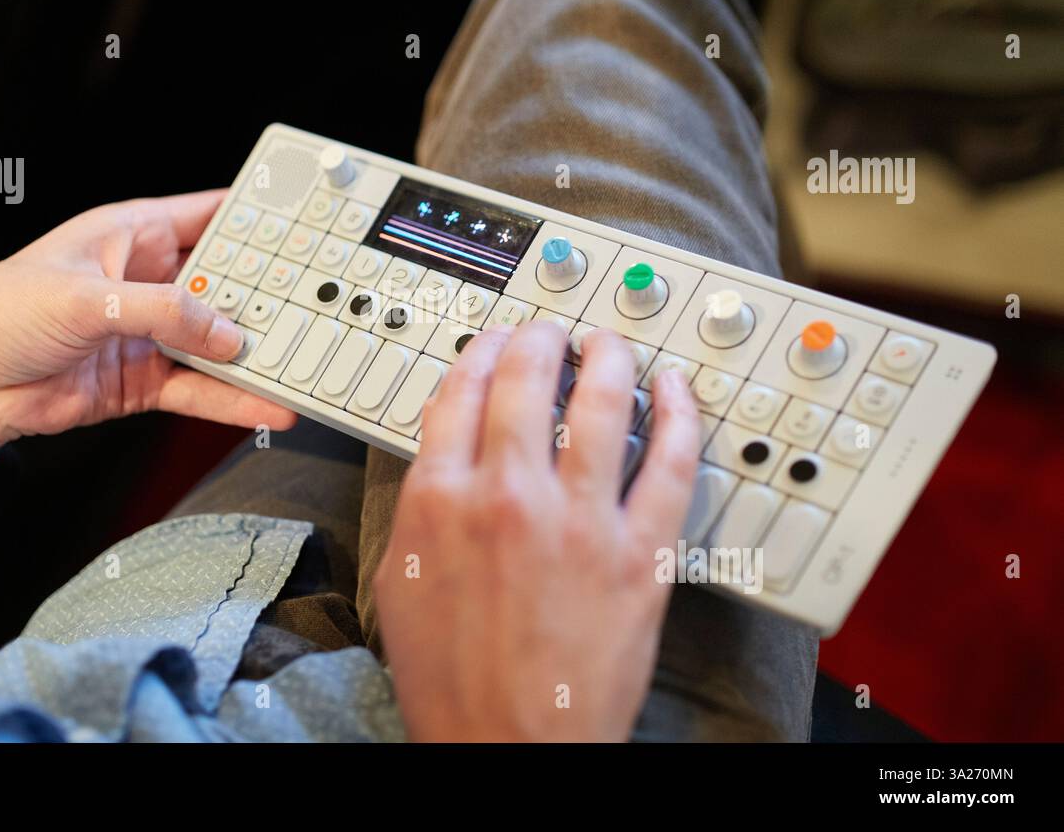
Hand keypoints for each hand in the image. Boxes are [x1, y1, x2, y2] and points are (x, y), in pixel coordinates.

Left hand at [0, 189, 295, 444]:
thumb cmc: (0, 310)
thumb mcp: (88, 297)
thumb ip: (163, 313)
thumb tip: (225, 331)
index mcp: (132, 235)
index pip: (210, 218)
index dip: (257, 222)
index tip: (303, 232)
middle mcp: (147, 282)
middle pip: (225, 286)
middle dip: (266, 298)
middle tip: (313, 309)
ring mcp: (147, 333)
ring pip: (218, 342)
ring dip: (255, 356)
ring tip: (299, 365)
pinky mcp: (144, 380)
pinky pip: (200, 389)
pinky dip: (233, 399)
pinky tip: (263, 405)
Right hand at [373, 321, 699, 741]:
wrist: (505, 744)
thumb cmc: (451, 677)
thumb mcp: (402, 577)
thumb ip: (423, 503)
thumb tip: (446, 452)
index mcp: (440, 497)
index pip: (462, 389)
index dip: (483, 351)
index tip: (497, 342)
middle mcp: (506, 494)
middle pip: (527, 378)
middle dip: (541, 339)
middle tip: (553, 333)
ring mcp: (577, 519)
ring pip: (599, 402)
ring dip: (607, 356)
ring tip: (610, 343)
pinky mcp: (638, 551)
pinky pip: (668, 461)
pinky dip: (678, 414)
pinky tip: (675, 390)